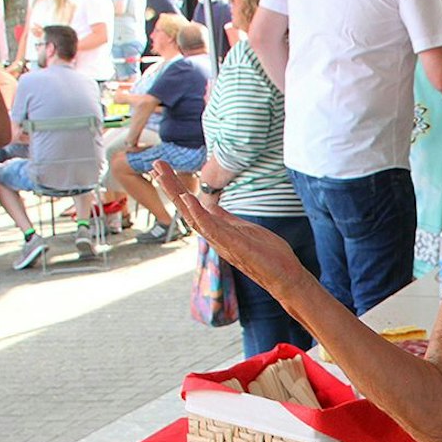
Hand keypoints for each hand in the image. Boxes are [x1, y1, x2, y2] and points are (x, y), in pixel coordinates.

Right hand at [152, 161, 310, 292]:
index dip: (177, 188)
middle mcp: (214, 236)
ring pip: (193, 216)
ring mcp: (221, 241)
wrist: (286, 278)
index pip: (192, 206)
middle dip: (171, 186)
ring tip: (163, 175)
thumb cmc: (267, 255)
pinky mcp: (234, 246)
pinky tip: (188, 199)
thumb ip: (224, 219)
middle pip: (186, 208)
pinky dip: (198, 214)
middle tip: (155, 164)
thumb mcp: (243, 229)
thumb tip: (210, 206)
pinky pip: (211, 228)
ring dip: (177, 195)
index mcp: (217, 229)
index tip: (163, 170)